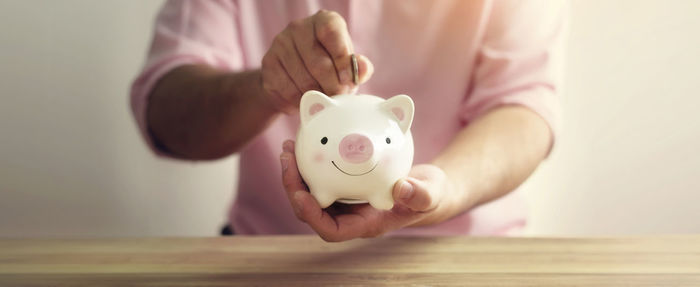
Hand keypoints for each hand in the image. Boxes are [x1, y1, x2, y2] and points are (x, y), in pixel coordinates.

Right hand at [261, 10, 373, 112]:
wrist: (291, 79)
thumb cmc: (326, 69)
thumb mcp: (346, 66)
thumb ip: (357, 68)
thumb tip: (364, 68)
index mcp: (323, 21)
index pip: (331, 32)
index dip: (342, 59)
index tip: (349, 79)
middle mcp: (299, 27)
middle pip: (318, 62)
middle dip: (333, 86)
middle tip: (339, 96)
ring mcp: (280, 44)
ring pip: (304, 80)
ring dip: (318, 96)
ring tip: (324, 98)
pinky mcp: (268, 64)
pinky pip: (289, 90)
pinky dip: (302, 101)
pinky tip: (306, 99)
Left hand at [279, 140, 456, 241]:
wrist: (428, 186)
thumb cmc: (429, 194)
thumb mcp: (430, 194)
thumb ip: (419, 194)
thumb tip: (401, 188)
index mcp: (365, 224)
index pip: (332, 230)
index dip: (313, 216)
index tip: (301, 196)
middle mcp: (349, 215)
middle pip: (312, 210)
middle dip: (293, 188)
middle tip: (287, 158)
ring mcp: (345, 201)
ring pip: (311, 192)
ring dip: (296, 173)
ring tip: (288, 147)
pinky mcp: (345, 185)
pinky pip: (322, 176)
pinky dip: (311, 161)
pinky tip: (308, 137)